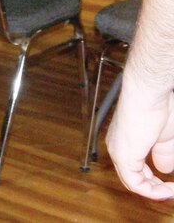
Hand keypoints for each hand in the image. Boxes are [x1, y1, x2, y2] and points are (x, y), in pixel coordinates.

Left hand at [107, 80, 173, 199]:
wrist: (149, 94)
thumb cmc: (159, 108)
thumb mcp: (165, 138)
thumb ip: (162, 154)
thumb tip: (163, 170)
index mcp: (125, 142)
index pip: (135, 170)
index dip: (154, 181)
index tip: (171, 184)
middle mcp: (117, 147)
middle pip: (133, 178)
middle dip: (155, 188)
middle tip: (172, 191)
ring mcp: (118, 152)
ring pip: (134, 183)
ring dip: (155, 192)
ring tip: (172, 191)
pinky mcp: (123, 156)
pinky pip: (135, 184)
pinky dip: (152, 192)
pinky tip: (168, 190)